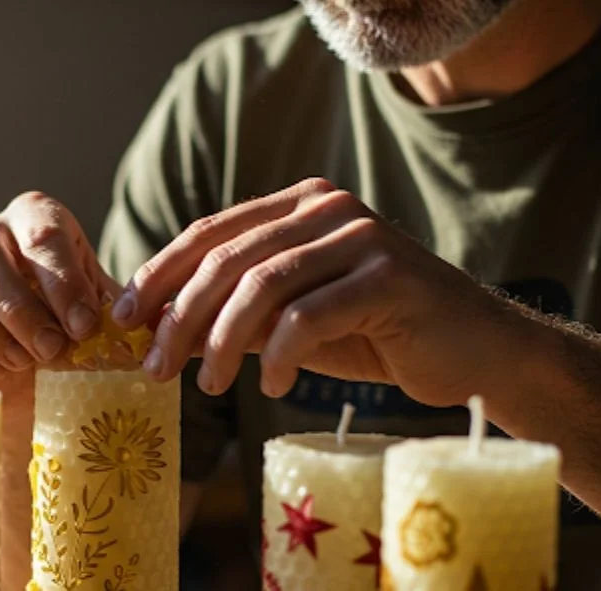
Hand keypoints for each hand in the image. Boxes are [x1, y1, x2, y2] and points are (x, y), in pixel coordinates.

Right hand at [0, 191, 118, 384]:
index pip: (42, 234)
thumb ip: (127, 320)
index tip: (84, 326)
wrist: (40, 368)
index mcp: (35, 219)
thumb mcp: (108, 317)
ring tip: (22, 362)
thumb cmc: (76, 328)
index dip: (63, 282)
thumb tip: (146, 335)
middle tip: (51, 348)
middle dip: (20, 309)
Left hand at [112, 178, 536, 407]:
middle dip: (179, 315)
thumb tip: (159, 329)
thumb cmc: (379, 334)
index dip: (160, 274)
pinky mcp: (388, 276)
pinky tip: (276, 386)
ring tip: (206, 385)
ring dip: (221, 340)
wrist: (476, 353)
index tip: (124, 318)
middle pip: (227, 258)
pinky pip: (310, 315)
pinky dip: (282, 355)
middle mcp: (327, 208)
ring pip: (262, 284)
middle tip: (153, 365)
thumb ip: (238, 314)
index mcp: (300, 205)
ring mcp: (361, 237)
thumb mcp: (294, 321)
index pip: (211, 232)